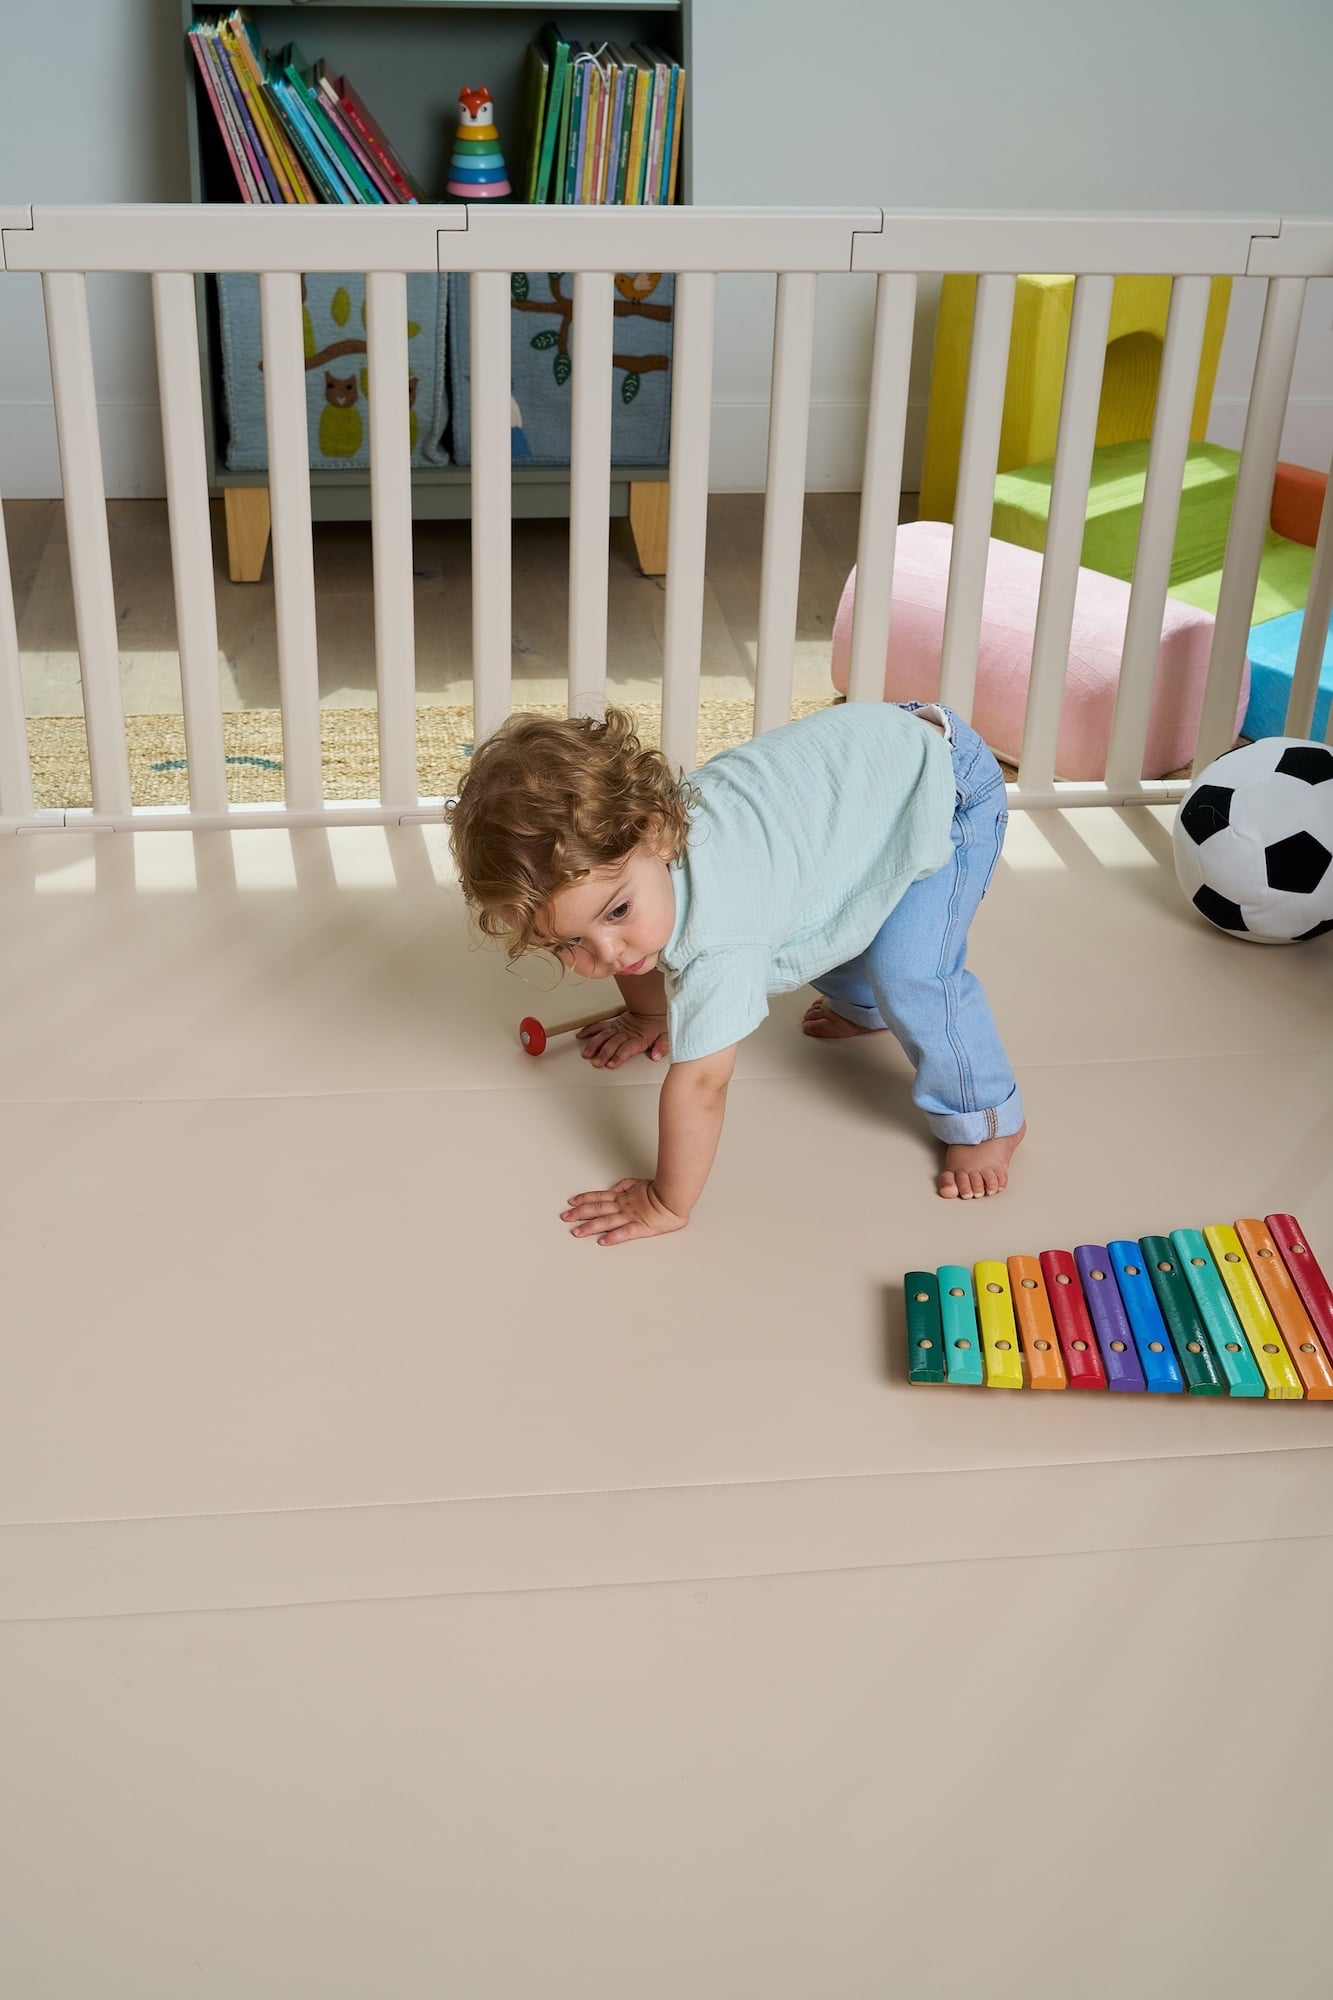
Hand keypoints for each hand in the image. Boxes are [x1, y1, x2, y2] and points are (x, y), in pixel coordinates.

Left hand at [561, 1178, 688, 1246]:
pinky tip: (602, 1241)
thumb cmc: (661, 1191)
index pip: (599, 1197)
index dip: (584, 1199)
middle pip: (597, 1209)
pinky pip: (625, 1232)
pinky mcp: (641, 1227)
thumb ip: (626, 1185)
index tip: (571, 1202)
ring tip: (576, 1233)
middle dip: (579, 1213)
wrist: (675, 1197)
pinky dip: (613, 1236)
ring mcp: (631, 1217)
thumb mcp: (640, 1183)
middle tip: (565, 1218)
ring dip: (590, 1227)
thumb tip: (614, 1187)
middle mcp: (623, 1207)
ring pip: (606, 1221)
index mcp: (623, 1197)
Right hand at [576, 1009, 668, 1068]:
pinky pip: (599, 1026)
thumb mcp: (666, 1036)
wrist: (652, 1009)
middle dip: (604, 1054)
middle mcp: (626, 1034)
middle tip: (596, 1062)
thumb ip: (662, 1046)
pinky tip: (581, 1036)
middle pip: (612, 1044)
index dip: (618, 1056)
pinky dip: (589, 1030)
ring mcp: (618, 1029)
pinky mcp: (613, 1025)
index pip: (626, 1049)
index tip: (611, 1064)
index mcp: (638, 1039)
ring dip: (594, 1044)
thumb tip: (656, 1055)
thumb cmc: (658, 1024)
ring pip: (603, 1036)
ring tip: (587, 1053)